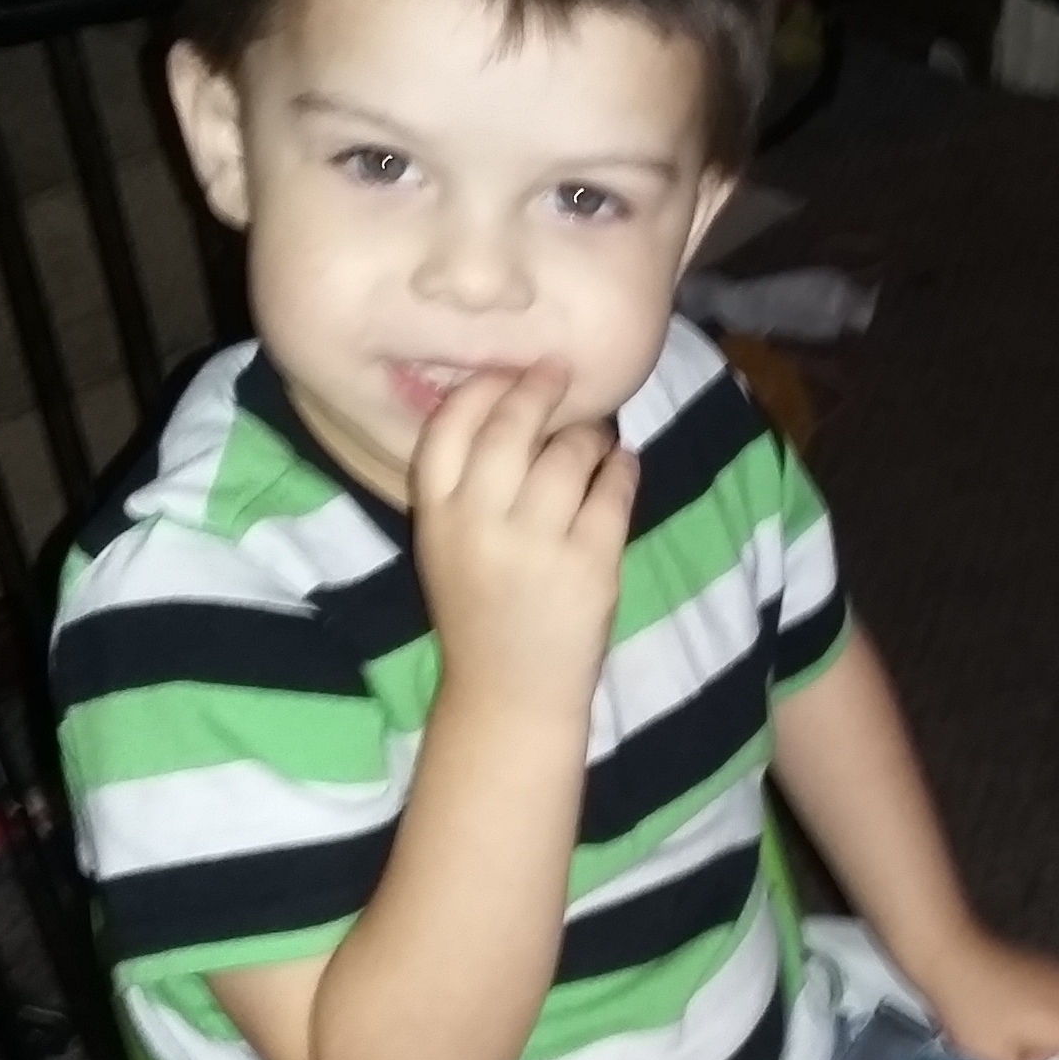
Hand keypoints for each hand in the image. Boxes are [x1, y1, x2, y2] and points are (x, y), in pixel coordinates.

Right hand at [411, 362, 638, 718]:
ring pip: (570, 452)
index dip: (483, 387)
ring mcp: (536, 544)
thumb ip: (466, 481)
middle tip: (561, 372)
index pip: (449, 424)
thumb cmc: (479, 604)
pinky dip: (622, 469)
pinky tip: (622, 466)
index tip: (510, 369)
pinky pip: (614, 491)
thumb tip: (516, 397)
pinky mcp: (589, 565)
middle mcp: (479, 523)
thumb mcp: (447, 541)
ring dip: (590, 434)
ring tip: (597, 436)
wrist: (508, 690)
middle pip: (511, 426)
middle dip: (541, 388)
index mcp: (436, 514)